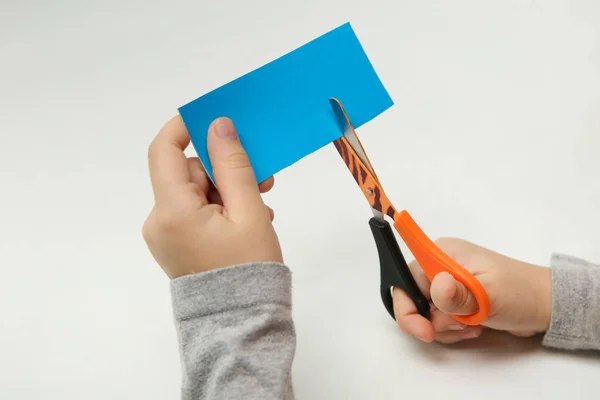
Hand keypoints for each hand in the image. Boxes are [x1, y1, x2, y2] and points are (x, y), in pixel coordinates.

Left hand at [142, 115, 281, 278]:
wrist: (240, 323)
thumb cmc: (248, 269)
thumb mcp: (248, 212)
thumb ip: (233, 165)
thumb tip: (219, 125)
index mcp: (172, 211)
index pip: (164, 150)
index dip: (185, 126)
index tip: (215, 116)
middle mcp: (159, 220)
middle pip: (188, 172)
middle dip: (225, 167)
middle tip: (262, 176)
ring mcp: (165, 234)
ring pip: (196, 191)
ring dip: (228, 189)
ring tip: (261, 204)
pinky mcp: (176, 243)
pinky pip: (195, 211)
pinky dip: (220, 207)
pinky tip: (248, 218)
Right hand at [393, 238, 551, 342]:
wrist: (547, 305)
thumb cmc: (520, 293)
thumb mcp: (490, 294)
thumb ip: (460, 295)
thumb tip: (437, 287)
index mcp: (443, 253)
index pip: (406, 277)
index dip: (407, 304)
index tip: (423, 329)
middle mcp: (440, 265)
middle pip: (413, 298)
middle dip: (431, 320)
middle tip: (458, 327)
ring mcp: (448, 283)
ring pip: (426, 312)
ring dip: (445, 327)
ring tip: (472, 327)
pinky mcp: (457, 299)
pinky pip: (440, 319)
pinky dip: (452, 329)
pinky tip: (474, 328)